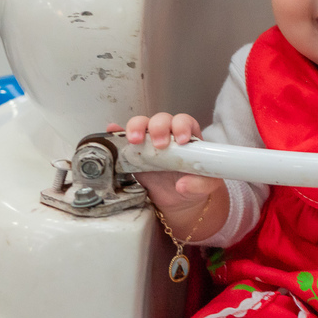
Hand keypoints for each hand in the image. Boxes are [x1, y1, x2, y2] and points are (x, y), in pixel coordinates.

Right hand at [108, 113, 225, 231]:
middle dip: (159, 127)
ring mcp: (149, 142)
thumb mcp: (206, 186)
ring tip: (135, 140)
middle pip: (161, 119)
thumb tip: (181, 185)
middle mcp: (168, 134)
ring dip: (137, 127)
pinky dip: (117, 133)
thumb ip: (200, 184)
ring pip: (142, 124)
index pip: (185, 121)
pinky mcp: (134, 153)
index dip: (182, 126)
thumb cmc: (195, 184)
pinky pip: (123, 138)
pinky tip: (112, 131)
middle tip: (159, 145)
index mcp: (188, 136)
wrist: (179, 199)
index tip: (181, 141)